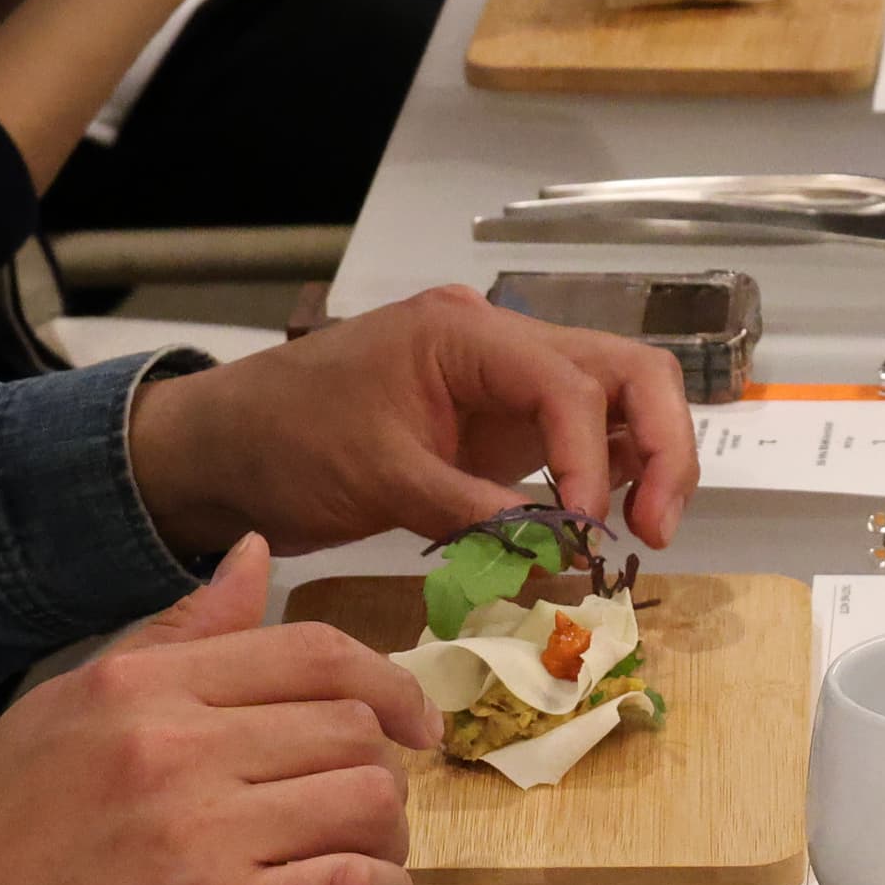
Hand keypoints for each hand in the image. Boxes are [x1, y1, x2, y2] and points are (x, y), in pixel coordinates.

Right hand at [0, 538, 434, 884]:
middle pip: (353, 728)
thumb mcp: (70, 703)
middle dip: (382, 765)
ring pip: (367, 802)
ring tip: (358, 854)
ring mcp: (202, 836)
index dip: (388, 681)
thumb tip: (254, 552)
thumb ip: (177, 631)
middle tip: (364, 803)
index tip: (411, 720)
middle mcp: (179, 747)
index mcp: (147, 686)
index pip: (314, 652)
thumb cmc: (9, 830)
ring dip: (387, 834)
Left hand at [126, 284, 703, 558]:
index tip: (590, 529)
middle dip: (662, 445)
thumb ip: (471, 511)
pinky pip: (581, 437)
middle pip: (625, 370)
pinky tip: (603, 524)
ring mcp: (504, 383)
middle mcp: (500, 344)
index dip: (595, 456)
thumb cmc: (282, 443)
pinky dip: (608, 476)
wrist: (222, 451)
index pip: (571, 380)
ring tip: (647, 533)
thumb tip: (560, 552)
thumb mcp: (375, 477)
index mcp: (466, 332)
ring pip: (617, 399)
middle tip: (662, 529)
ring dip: (648, 459)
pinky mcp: (499, 426)